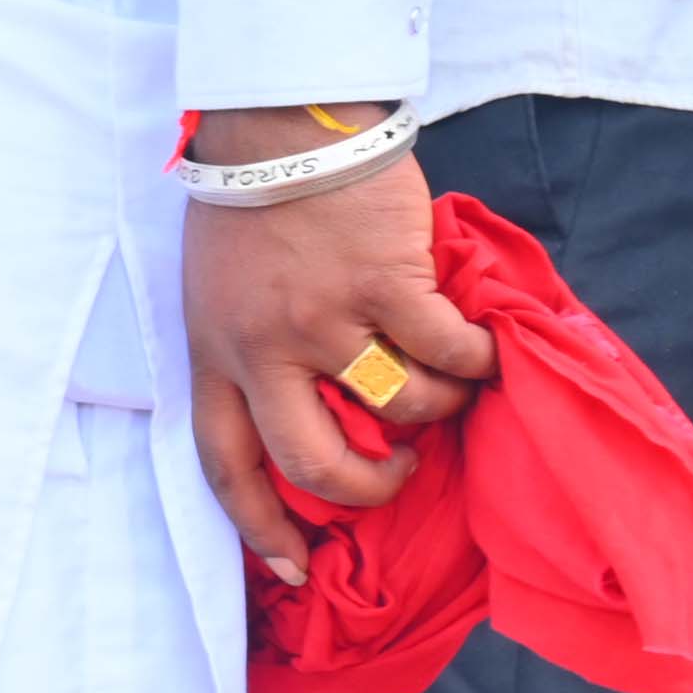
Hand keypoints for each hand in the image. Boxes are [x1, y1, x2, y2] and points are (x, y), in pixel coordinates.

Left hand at [184, 138, 497, 576]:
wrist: (281, 125)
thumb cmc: (253, 206)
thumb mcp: (218, 290)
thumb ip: (252, 350)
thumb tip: (313, 412)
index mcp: (214, 351)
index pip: (224, 462)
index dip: (259, 526)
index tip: (291, 568)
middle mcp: (263, 347)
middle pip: (313, 464)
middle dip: (366, 491)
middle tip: (400, 475)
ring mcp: (324, 318)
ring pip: (400, 409)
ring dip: (438, 408)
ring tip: (445, 381)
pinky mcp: (385, 285)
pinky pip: (449, 354)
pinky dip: (475, 359)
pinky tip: (478, 345)